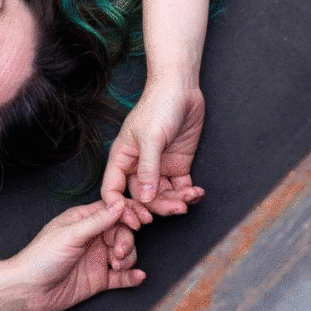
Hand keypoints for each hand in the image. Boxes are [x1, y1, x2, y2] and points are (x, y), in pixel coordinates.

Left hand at [13, 200, 144, 310]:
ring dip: (128, 258)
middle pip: (122, 232)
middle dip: (126, 241)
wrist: (28, 290)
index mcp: (82, 221)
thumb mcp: (70, 235)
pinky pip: (122, 277)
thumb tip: (119, 204)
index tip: (140, 222)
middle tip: (118, 252)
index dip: (128, 214)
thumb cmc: (41, 257)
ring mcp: (96, 258)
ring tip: (117, 266)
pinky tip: (138, 277)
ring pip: (125, 253)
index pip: (112, 210)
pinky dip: (132, 276)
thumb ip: (97, 221)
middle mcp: (91, 238)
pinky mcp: (98, 279)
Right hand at [101, 79, 206, 228]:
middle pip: (141, 197)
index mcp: (123, 158)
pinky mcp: (177, 165)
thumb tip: (144, 198)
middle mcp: (138, 166)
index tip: (136, 220)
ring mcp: (158, 167)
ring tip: (189, 199)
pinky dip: (188, 194)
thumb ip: (148, 169)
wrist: (181, 90)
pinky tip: (196, 193)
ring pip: (162, 195)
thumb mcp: (150, 138)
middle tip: (173, 210)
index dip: (121, 208)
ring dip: (175, 202)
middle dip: (156, 207)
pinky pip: (180, 188)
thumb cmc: (158, 107)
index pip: (114, 189)